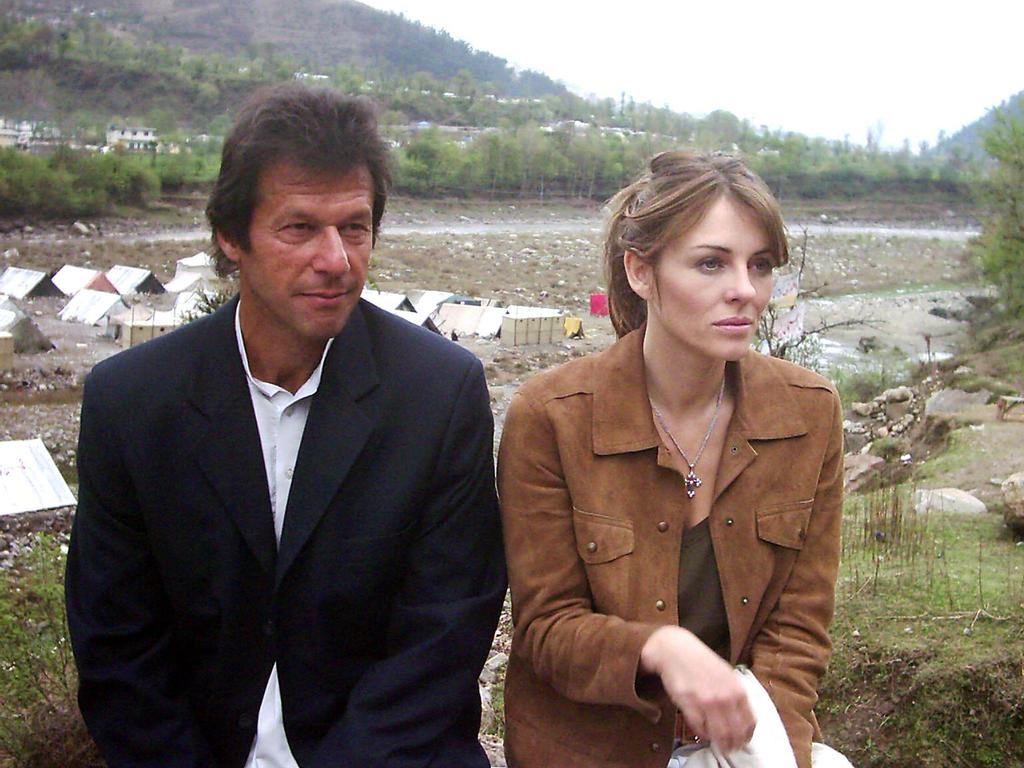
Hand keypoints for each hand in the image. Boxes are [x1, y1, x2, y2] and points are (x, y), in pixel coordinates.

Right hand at [640, 626, 754, 752]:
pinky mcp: (689, 705)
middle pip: (735, 732)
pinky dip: (702, 733)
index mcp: (737, 689)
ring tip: (718, 745)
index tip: (743, 741)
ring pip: (719, 734)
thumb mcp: (726, 674)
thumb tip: (741, 717)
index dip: (746, 736)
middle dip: (733, 744)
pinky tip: (703, 731)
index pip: (749, 722)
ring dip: (719, 743)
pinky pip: (700, 728)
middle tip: (730, 748)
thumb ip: (735, 694)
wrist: (675, 650)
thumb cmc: (699, 661)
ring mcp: (707, 702)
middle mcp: (725, 697)